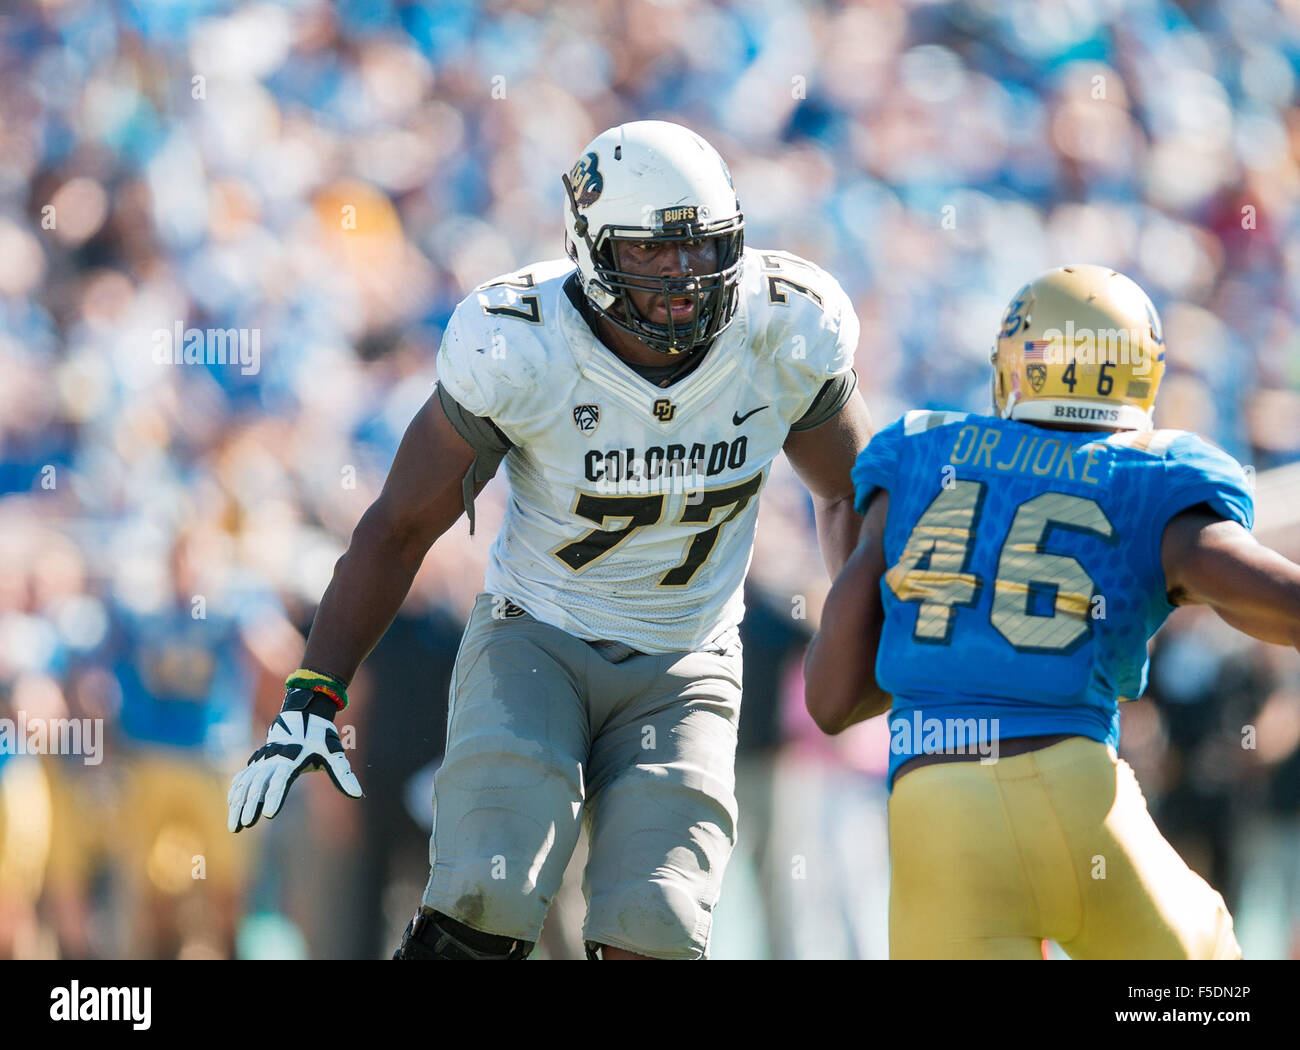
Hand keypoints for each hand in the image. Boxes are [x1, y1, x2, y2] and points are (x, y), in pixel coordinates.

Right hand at [228, 688, 361, 831]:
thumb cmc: (320, 737)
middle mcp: (273, 760)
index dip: (275, 798)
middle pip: (259, 785)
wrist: (303, 714)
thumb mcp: (334, 754)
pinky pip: (243, 777)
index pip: (281, 782)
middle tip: (245, 825)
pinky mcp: (257, 761)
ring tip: (235, 826)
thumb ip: (343, 775)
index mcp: (291, 759)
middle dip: (251, 806)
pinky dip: (236, 791)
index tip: (269, 815)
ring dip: (239, 804)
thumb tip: (358, 794)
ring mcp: (263, 761)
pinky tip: (231, 806)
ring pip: (247, 784)